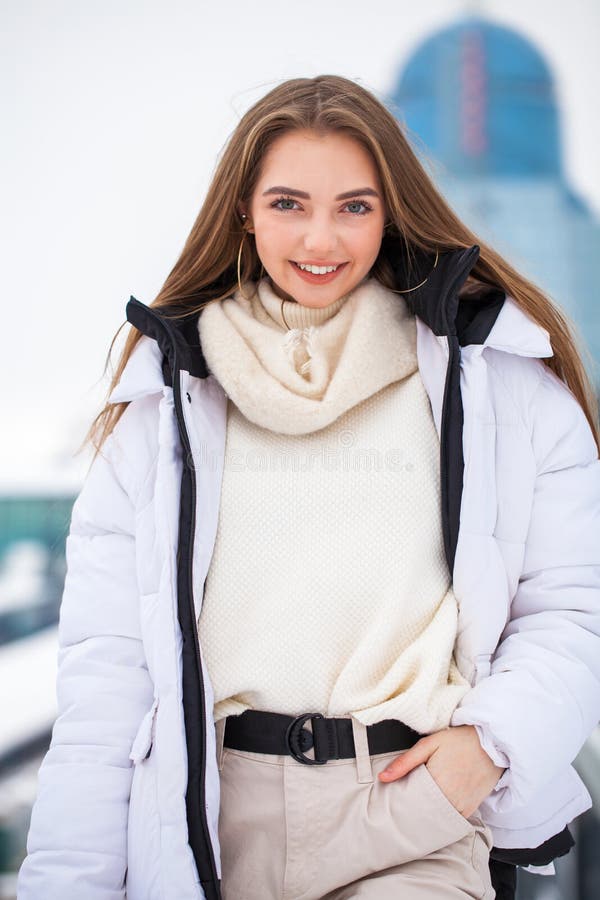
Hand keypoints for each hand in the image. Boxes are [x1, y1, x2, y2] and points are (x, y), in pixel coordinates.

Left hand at [378, 725, 505, 817]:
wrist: (490, 743)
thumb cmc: (458, 740)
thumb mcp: (429, 744)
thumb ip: (405, 761)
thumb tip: (383, 777)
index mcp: (436, 781)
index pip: (410, 801)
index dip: (399, 803)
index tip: (390, 803)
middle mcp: (450, 797)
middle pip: (422, 813)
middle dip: (410, 812)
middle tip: (399, 809)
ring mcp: (462, 805)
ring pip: (436, 819)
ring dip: (425, 817)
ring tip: (414, 811)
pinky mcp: (471, 808)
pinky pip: (452, 821)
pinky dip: (441, 818)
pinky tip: (432, 813)